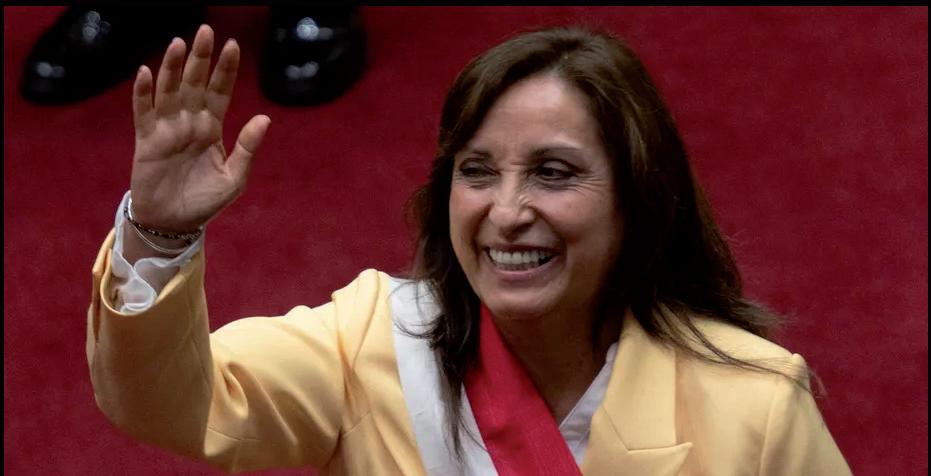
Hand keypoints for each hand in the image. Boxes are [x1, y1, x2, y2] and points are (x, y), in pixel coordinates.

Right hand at [129, 24, 269, 232]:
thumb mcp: (234, 178)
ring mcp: (167, 128)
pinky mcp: (147, 140)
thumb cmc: (205, 201)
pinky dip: (144, 93)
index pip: (220, 92)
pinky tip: (146, 72)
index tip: (233, 46)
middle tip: (206, 31)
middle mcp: (190, 122)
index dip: (225, 70)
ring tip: (179, 44)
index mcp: (212, 128)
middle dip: (201, 58)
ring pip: (170, 91)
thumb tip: (264, 118)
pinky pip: (144, 112)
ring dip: (173, 68)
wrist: (174, 224)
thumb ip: (247, 148)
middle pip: (196, 83)